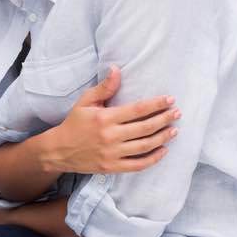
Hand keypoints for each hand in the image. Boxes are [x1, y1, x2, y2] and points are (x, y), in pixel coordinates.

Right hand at [43, 65, 179, 175]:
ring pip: (145, 145)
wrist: (59, 150)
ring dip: (163, 137)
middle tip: (177, 113)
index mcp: (104, 118)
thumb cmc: (74, 123)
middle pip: (145, 127)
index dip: (156, 104)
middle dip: (164, 119)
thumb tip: (116, 69)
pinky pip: (138, 164)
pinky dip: (153, 158)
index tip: (170, 100)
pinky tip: (163, 150)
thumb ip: (104, 88)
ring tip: (174, 130)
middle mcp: (110, 136)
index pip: (137, 110)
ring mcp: (112, 153)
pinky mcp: (112, 167)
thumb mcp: (85, 102)